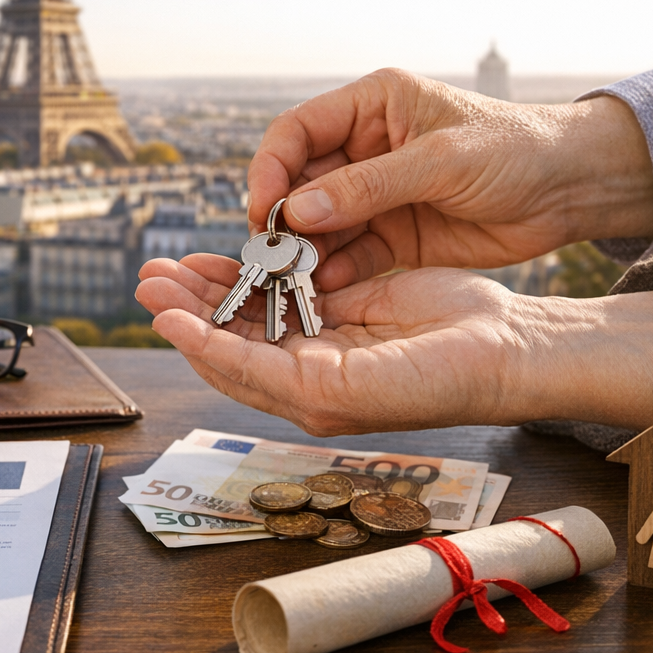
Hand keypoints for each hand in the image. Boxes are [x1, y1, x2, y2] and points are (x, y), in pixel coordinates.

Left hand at [135, 253, 652, 434]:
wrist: (505, 349)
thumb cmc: (447, 376)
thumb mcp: (363, 382)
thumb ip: (295, 376)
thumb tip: (223, 359)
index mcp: (310, 399)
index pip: (235, 369)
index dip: (195, 340)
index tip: (162, 316)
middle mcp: (307, 374)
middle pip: (229, 339)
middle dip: (185, 308)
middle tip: (147, 280)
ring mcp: (322, 339)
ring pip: (249, 311)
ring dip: (208, 287)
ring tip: (167, 265)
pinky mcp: (340, 307)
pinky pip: (283, 288)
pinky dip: (252, 271)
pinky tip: (227, 254)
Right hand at [247, 69, 652, 290]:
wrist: (571, 190)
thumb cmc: (515, 150)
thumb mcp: (441, 161)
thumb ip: (368, 186)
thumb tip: (297, 210)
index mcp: (372, 106)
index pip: (297, 132)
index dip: (271, 169)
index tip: (264, 210)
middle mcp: (364, 148)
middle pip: (299, 183)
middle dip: (283, 218)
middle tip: (271, 255)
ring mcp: (376, 195)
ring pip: (319, 224)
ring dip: (304, 251)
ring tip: (293, 279)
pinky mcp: (393, 235)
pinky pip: (350, 254)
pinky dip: (335, 272)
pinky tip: (326, 288)